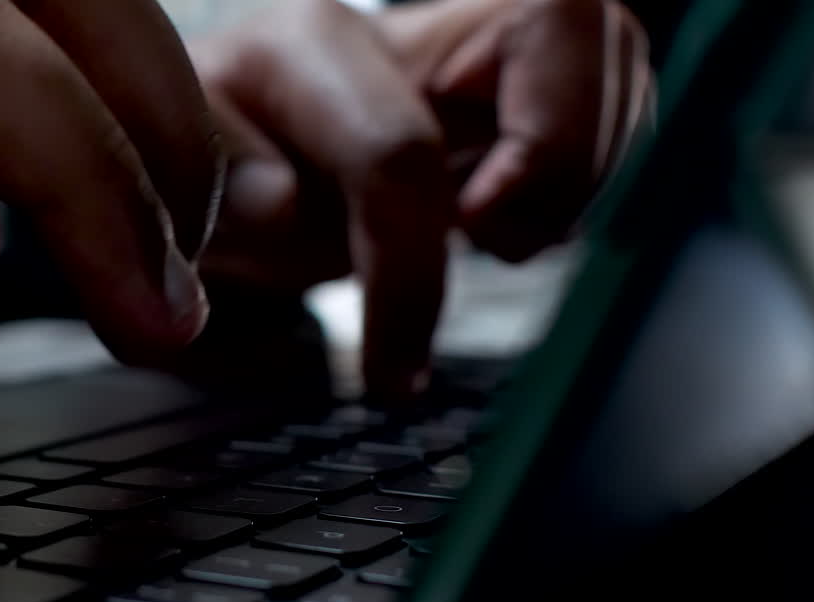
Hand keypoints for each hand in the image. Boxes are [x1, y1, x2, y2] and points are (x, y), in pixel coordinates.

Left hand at [192, 0, 651, 400]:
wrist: (258, 155)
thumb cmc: (227, 167)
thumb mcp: (192, 187)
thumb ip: (223, 187)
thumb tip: (285, 205)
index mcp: (308, 45)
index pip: (398, 150)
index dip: (409, 264)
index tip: (394, 357)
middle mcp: (411, 25)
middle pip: (570, 31)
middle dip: (553, 165)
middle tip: (491, 240)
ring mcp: (486, 45)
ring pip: (618, 68)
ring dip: (581, 178)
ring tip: (498, 234)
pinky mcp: (539, 87)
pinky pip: (621, 115)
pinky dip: (592, 183)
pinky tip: (518, 218)